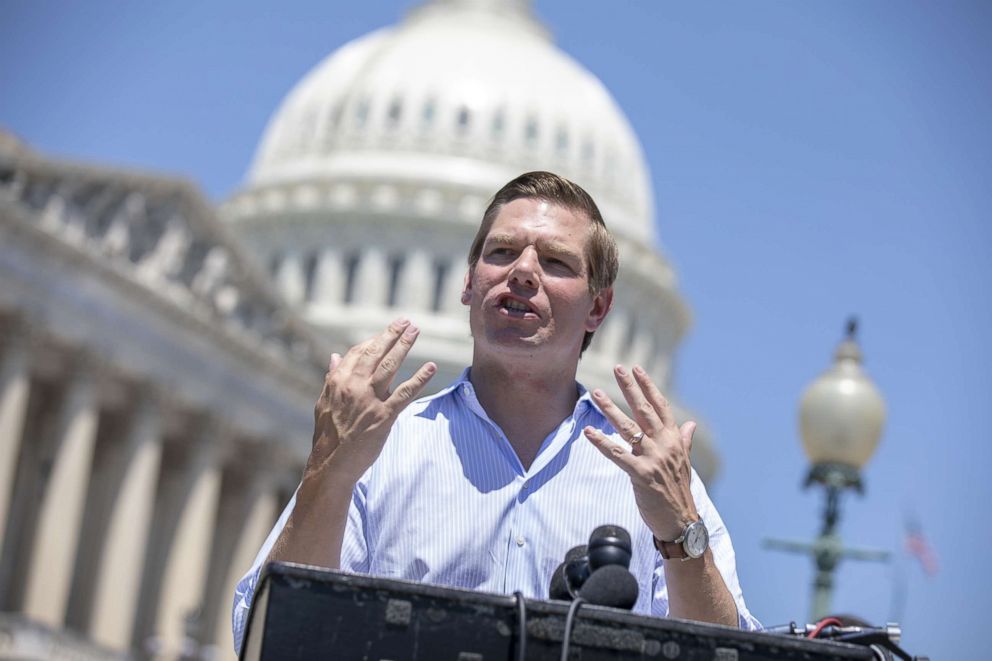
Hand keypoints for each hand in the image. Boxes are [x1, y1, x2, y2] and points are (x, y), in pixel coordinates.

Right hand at [307, 318, 435, 480]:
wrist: (332, 464)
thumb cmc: (328, 434)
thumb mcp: (324, 402)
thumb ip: (332, 378)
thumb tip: (335, 356)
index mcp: (338, 381)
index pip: (359, 352)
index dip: (375, 339)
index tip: (388, 331)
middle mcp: (353, 386)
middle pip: (376, 353)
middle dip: (392, 334)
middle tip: (406, 322)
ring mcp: (369, 400)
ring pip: (390, 366)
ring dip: (404, 346)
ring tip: (416, 331)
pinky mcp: (384, 415)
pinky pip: (405, 392)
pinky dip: (420, 378)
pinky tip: (431, 367)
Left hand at [583, 364, 697, 541]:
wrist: (682, 523)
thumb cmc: (679, 492)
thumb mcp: (684, 463)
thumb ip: (685, 441)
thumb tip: (691, 424)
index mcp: (675, 440)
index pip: (661, 406)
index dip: (648, 386)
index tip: (637, 369)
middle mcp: (665, 445)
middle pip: (644, 410)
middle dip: (630, 387)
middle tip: (618, 368)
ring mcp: (653, 459)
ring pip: (628, 428)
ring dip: (610, 409)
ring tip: (597, 393)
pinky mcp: (641, 474)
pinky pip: (617, 454)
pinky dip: (602, 442)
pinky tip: (589, 432)